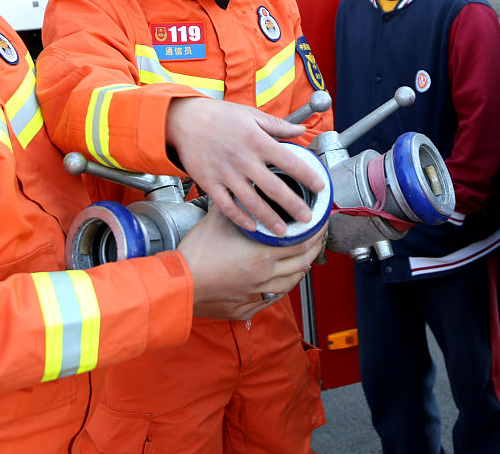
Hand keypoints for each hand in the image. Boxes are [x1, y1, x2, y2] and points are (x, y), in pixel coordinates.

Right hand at [165, 97, 323, 233]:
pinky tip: (252, 227)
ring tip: (283, 232)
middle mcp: (243, 159)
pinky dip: (240, 218)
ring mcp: (226, 173)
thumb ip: (278, 125)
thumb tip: (302, 130)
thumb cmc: (219, 116)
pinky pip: (227, 206)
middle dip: (293, 206)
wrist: (184, 120)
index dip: (308, 175)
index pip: (289, 161)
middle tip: (307, 218)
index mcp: (257, 141)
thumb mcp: (251, 115)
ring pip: (251, 202)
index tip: (320, 187)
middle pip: (274, 188)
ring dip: (269, 219)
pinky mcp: (209, 183)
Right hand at [178, 207, 326, 320]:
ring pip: (290, 283)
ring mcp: (257, 294)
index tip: (321, 224)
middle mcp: (265, 276)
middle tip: (318, 238)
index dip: (316, 232)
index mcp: (263, 255)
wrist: (178, 286)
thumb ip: (236, 206)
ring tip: (303, 259)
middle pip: (303, 262)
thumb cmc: (196, 255)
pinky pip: (272, 299)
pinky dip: (281, 288)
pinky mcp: (246, 308)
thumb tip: (244, 192)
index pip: (302, 243)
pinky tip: (281, 283)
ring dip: (300, 269)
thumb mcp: (218, 221)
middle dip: (315, 248)